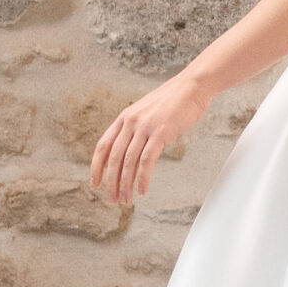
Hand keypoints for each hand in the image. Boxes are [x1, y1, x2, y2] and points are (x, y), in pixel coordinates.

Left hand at [89, 70, 211, 204]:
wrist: (192, 86)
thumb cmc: (174, 100)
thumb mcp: (148, 112)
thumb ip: (138, 127)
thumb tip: (134, 146)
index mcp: (125, 118)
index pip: (103, 146)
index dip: (97, 166)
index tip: (95, 183)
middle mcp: (130, 122)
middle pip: (114, 158)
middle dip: (111, 182)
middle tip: (113, 199)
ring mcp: (144, 127)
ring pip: (128, 162)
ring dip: (126, 184)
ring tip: (127, 200)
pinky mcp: (160, 133)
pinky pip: (146, 160)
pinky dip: (143, 178)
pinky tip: (143, 189)